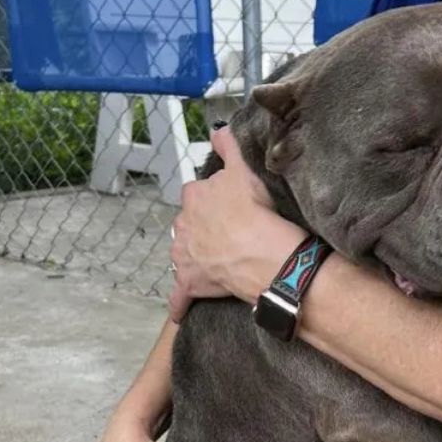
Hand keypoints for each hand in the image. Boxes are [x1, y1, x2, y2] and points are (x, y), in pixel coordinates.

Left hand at [166, 127, 307, 321]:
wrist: (261, 255)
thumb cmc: (255, 212)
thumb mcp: (244, 169)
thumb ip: (229, 147)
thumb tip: (218, 131)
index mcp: (193, 198)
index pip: (197, 193)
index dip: (213, 199)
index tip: (229, 205)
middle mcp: (182, 226)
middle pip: (189, 224)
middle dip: (202, 228)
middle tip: (227, 233)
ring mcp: (183, 257)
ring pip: (182, 255)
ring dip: (193, 257)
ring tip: (215, 260)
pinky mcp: (189, 284)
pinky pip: (179, 297)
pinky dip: (179, 303)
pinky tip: (180, 310)